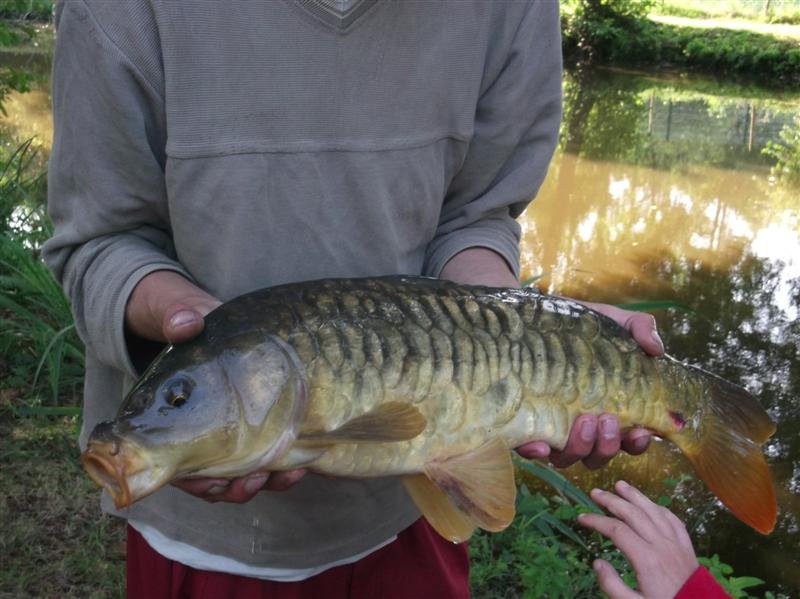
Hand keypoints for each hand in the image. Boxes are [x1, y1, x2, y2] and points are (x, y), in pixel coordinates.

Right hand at [125, 270, 306, 500]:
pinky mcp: (256, 426)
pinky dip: (280, 468)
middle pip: (205, 479)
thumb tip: (184, 323)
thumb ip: (177, 316)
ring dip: (261, 481)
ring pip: (237, 475)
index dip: (192, 480)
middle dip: (230, 487)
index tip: (214, 480)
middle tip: (253, 481)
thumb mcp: (177, 310)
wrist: (208, 312)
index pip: (169, 461)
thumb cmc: (182, 316)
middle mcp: (192, 430)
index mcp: (165, 413)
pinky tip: (302, 462)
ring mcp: (224, 431)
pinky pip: (265, 459)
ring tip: (287, 474)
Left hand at [516, 302, 662, 467]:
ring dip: (580, 448)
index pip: (629, 441)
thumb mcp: (614, 322)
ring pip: (568, 458)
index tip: (642, 431)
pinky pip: (527, 449)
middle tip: (607, 418)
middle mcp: (580, 427)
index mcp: (608, 410)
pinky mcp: (522, 424)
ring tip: (583, 421)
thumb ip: (639, 328)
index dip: (637, 444)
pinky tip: (540, 444)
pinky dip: (536, 452)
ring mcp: (551, 428)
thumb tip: (656, 348)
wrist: (535, 316)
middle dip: (607, 446)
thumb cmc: (580, 326)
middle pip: (598, 456)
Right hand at [577, 480, 698, 598]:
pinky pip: (673, 520)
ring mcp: (676, 543)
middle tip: (595, 493)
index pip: (616, 530)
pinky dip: (659, 508)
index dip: (597, 521)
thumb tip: (597, 562)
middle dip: (612, 501)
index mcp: (646, 559)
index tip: (582, 517)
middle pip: (633, 514)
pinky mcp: (687, 547)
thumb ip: (612, 585)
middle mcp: (661, 545)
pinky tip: (651, 504)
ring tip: (620, 484)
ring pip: (654, 511)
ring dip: (636, 496)